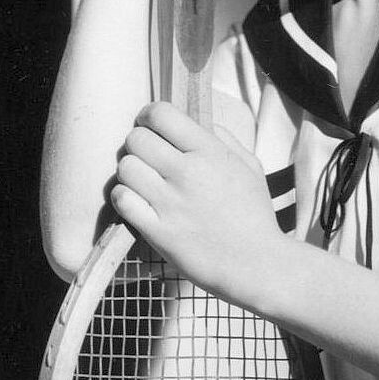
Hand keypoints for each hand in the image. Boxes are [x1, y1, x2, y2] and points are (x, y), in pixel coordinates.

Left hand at [109, 102, 283, 302]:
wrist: (256, 264)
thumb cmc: (254, 216)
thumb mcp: (250, 167)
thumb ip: (224, 139)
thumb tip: (198, 122)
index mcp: (210, 152)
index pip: (161, 114)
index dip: (148, 116)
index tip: (149, 125)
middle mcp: (187, 172)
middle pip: (136, 138)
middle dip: (138, 145)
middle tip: (148, 158)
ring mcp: (170, 202)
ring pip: (126, 167)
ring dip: (130, 172)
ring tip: (143, 182)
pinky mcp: (157, 230)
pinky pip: (122, 199)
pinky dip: (123, 197)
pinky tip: (136, 202)